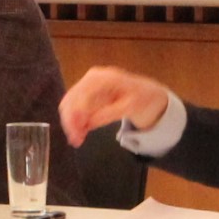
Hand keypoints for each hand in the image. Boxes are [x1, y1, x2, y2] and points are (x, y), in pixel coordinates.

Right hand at [59, 66, 173, 143]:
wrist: (148, 94)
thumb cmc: (141, 98)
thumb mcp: (130, 107)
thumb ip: (109, 113)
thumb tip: (88, 123)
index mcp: (104, 78)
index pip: (82, 95)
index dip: (76, 115)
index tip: (76, 133)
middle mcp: (92, 78)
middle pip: (72, 98)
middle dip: (71, 121)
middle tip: (75, 140)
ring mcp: (88, 84)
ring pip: (70, 103)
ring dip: (71, 122)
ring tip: (77, 139)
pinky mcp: (87, 93)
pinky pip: (75, 106)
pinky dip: (75, 120)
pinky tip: (79, 133)